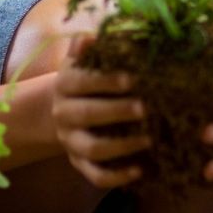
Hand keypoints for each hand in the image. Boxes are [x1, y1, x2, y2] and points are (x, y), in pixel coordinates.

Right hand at [51, 38, 150, 188]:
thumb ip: (87, 50)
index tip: (134, 78)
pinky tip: (140, 170)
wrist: (63, 111)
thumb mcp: (82, 62)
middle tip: (147, 108)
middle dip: (117, 111)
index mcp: (64, 85)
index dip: (106, 81)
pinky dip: (117, 177)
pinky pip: (96, 175)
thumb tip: (90, 36)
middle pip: (87, 115)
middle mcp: (63, 114)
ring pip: (92, 148)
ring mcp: (70, 142)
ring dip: (122, 145)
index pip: (82, 82)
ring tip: (150, 139)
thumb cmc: (85, 82)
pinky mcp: (78, 164)